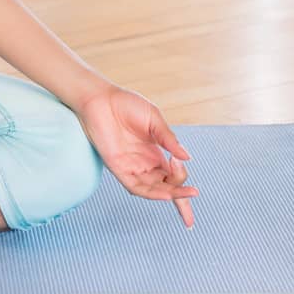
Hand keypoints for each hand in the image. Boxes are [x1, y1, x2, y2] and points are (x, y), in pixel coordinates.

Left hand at [77, 84, 198, 228]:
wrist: (101, 98)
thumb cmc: (126, 105)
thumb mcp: (154, 120)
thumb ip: (169, 139)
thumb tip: (187, 157)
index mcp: (155, 153)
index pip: (173, 177)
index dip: (183, 187)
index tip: (192, 186)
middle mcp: (144, 163)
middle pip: (166, 185)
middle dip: (180, 189)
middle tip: (188, 182)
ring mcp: (132, 167)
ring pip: (153, 190)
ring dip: (170, 194)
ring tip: (185, 194)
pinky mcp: (118, 168)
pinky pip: (136, 187)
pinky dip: (151, 193)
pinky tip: (165, 194)